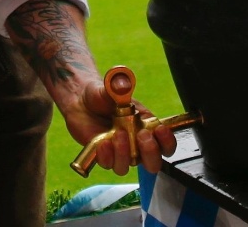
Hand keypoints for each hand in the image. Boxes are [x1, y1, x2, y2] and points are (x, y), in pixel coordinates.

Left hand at [58, 75, 175, 175]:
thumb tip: (124, 82)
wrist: (80, 102)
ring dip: (125, 153)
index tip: (160, 129)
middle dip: (151, 153)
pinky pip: (109, 164)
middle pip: (154, 163)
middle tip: (142, 136)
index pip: (166, 143)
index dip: (167, 141)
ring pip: (129, 165)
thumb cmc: (102, 95)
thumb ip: (120, 84)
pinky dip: (107, 155)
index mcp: (147, 128)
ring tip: (118, 134)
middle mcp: (137, 143)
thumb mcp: (112, 87)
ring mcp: (121, 152)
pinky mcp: (104, 157)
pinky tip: (103, 142)